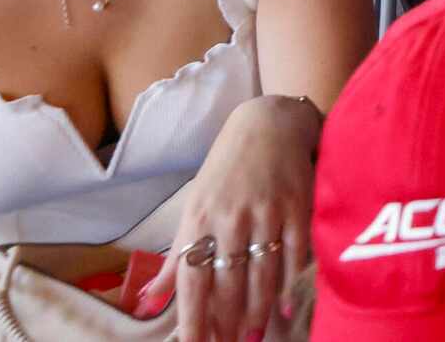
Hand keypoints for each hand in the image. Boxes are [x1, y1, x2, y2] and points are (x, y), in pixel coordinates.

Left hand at [145, 95, 318, 341]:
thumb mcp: (193, 208)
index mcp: (199, 220)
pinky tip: (285, 308)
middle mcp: (230, 217)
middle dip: (228, 322)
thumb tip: (146, 301)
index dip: (194, 318)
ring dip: (257, 311)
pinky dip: (290, 283)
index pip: (192, 280)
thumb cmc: (226, 172)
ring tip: (253, 337)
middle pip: (229, 282)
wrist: (269, 123)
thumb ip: (176, 258)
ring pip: (261, 272)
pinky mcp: (298, 204)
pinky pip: (295, 252)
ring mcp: (266, 211)